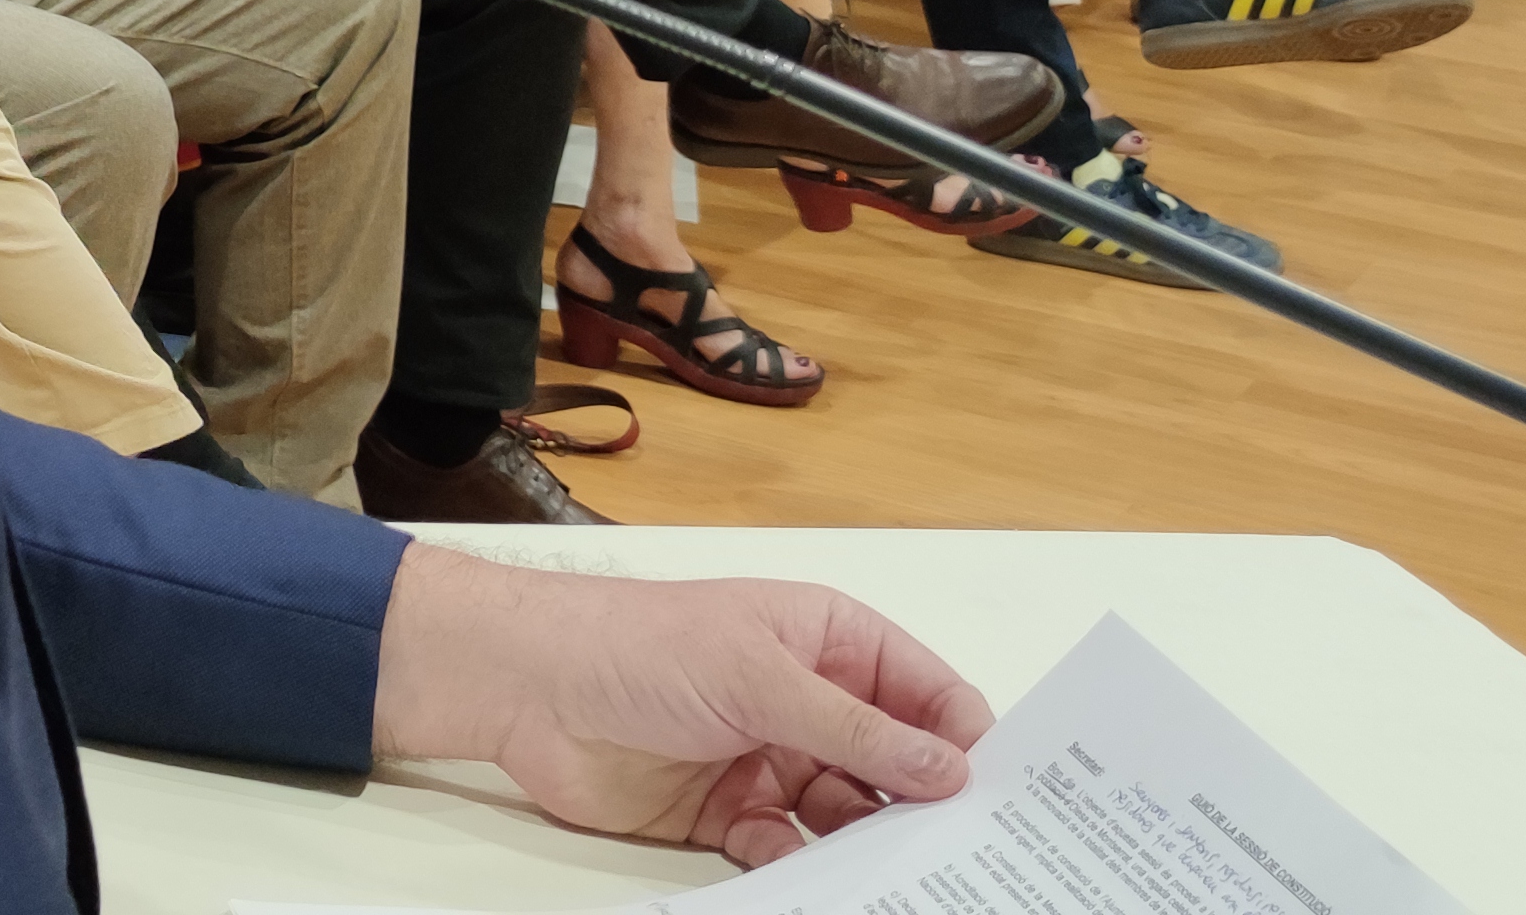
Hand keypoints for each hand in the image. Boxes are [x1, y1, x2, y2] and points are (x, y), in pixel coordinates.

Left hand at [372, 546, 985, 866]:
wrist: (528, 685)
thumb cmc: (638, 642)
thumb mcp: (760, 675)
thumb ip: (855, 728)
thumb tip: (947, 766)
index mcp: (828, 641)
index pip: (924, 691)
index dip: (963, 738)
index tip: (997, 791)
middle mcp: (806, 700)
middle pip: (894, 762)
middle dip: (926, 803)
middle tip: (964, 850)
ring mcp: (769, 757)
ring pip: (847, 814)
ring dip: (871, 843)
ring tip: (903, 875)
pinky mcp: (728, 812)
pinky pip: (789, 849)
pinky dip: (808, 868)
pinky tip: (828, 885)